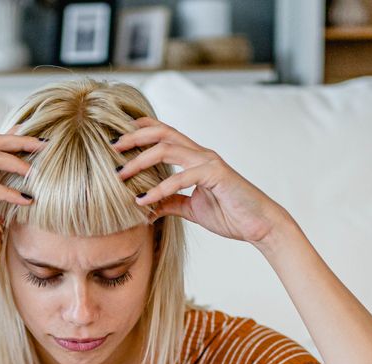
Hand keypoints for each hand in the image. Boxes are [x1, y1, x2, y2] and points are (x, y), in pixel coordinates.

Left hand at [114, 117, 291, 246]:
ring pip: (167, 149)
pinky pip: (182, 178)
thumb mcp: (192, 209)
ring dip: (140, 160)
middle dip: (133, 137)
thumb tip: (149, 205)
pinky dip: (159, 189)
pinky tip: (144, 200)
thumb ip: (171, 203)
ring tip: (120, 174)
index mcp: (195, 158)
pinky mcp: (216, 175)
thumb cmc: (231, 215)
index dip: (140, 130)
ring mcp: (209, 162)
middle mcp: (201, 154)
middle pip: (161, 133)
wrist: (260, 226)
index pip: (164, 134)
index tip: (117, 139)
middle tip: (110, 147)